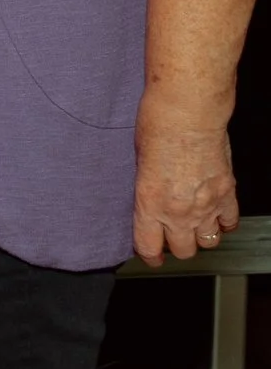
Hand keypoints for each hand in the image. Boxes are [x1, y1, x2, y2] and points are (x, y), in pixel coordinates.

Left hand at [133, 91, 240, 266]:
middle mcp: (179, 211)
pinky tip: (215, 214)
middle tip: (171, 235)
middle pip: (183, 250)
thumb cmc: (155, 128)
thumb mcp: (138, 164)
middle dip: (176, 246)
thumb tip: (149, 202)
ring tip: (193, 224)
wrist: (188, 114)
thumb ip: (146, 191)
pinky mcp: (227, 194)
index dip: (149, 254)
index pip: (149, 247)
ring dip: (200, 235)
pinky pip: (229, 222)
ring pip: (208, 242)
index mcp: (150, 203)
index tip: (150, 253)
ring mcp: (207, 205)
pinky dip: (223, 222)